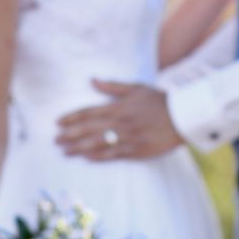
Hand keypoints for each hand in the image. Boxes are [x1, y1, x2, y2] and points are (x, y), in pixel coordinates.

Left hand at [55, 80, 183, 160]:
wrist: (183, 117)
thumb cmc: (159, 101)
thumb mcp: (136, 88)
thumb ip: (113, 87)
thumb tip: (92, 80)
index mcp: (119, 107)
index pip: (89, 112)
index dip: (72, 117)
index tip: (58, 122)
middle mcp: (121, 123)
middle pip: (89, 129)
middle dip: (70, 134)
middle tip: (55, 140)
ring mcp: (129, 138)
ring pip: (98, 143)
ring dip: (79, 148)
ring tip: (65, 151)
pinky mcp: (137, 150)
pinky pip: (114, 155)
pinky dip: (98, 156)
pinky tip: (86, 157)